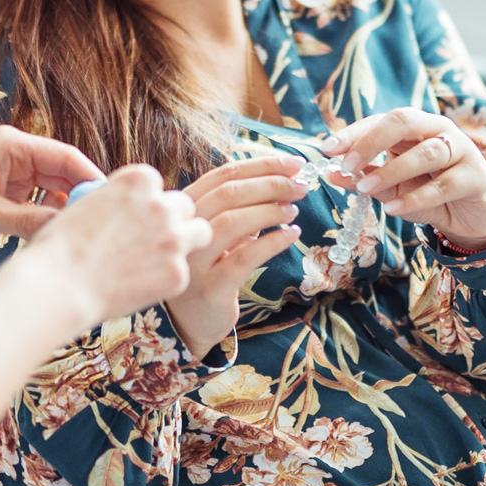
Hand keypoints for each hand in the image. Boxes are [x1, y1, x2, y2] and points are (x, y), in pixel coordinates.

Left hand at [0, 126, 104, 248]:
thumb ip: (31, 221)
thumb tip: (70, 230)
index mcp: (14, 146)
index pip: (66, 157)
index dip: (91, 178)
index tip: (112, 202)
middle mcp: (16, 155)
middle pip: (62, 174)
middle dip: (79, 198)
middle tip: (100, 226)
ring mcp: (10, 174)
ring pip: (51, 191)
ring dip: (61, 211)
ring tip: (78, 235)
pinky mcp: (2, 193)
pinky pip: (35, 204)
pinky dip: (44, 218)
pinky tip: (52, 237)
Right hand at [20, 164, 214, 327]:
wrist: (58, 285)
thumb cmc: (61, 246)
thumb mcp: (88, 204)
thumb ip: (119, 201)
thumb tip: (131, 208)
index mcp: (139, 180)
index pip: (158, 186)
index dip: (148, 204)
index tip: (136, 220)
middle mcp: (162, 204)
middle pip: (184, 207)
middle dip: (173, 222)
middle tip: (154, 242)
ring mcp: (174, 239)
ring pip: (200, 233)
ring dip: (185, 243)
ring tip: (161, 260)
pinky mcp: (178, 273)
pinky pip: (182, 272)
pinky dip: (167, 280)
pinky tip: (142, 287)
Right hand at [164, 156, 306, 357]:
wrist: (190, 322)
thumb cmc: (210, 267)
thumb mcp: (219, 231)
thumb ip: (240, 206)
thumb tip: (285, 177)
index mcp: (185, 208)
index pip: (223, 174)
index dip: (262, 165)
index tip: (295, 163)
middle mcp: (184, 231)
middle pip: (229, 193)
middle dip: (271, 184)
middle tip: (301, 186)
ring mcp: (194, 260)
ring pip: (233, 222)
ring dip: (270, 210)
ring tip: (294, 210)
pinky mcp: (209, 288)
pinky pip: (244, 258)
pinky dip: (272, 242)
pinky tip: (291, 235)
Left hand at [324, 110, 485, 252]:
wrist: (474, 216)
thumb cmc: (430, 194)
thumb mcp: (393, 189)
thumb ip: (366, 180)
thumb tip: (331, 174)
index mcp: (415, 128)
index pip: (381, 120)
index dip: (353, 132)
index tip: (326, 149)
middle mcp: (438, 131)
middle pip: (404, 121)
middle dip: (372, 141)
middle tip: (347, 164)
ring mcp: (461, 151)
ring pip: (425, 153)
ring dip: (391, 171)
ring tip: (365, 188)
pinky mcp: (476, 177)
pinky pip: (444, 185)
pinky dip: (416, 197)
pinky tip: (394, 208)